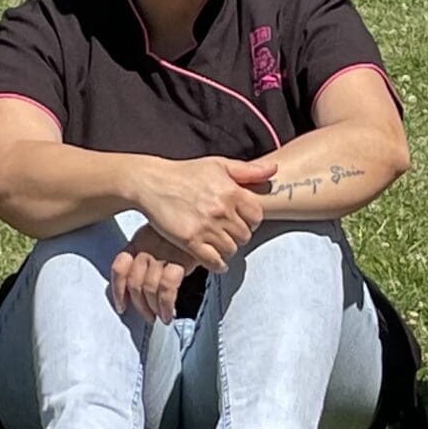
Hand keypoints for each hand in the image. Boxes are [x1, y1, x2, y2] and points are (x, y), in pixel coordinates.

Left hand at [109, 227, 197, 322]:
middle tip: (147, 315)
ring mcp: (161, 252)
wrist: (208, 221)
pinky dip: (165, 305)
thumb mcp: (162, 234)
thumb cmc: (186, 229)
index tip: (121, 305)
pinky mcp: (179, 259)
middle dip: (139, 305)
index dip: (117, 290)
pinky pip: (166, 288)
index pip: (119, 267)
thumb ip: (149, 253)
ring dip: (153, 308)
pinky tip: (169, 312)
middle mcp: (147, 246)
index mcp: (139, 239)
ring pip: (148, 288)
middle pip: (134, 282)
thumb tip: (143, 283)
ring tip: (160, 316)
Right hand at [138, 156, 276, 270]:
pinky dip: (217, 264)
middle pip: (244, 236)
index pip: (256, 217)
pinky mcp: (190, 241)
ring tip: (219, 244)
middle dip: (238, 235)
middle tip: (228, 233)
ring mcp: (206, 227)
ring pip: (231, 249)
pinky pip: (213, 261)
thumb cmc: (186, 173)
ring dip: (227, 249)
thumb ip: (249, 170)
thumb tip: (274, 170)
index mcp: (232, 191)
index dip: (250, 220)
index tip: (241, 220)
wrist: (153, 182)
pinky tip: (216, 261)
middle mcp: (221, 210)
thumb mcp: (219, 164)